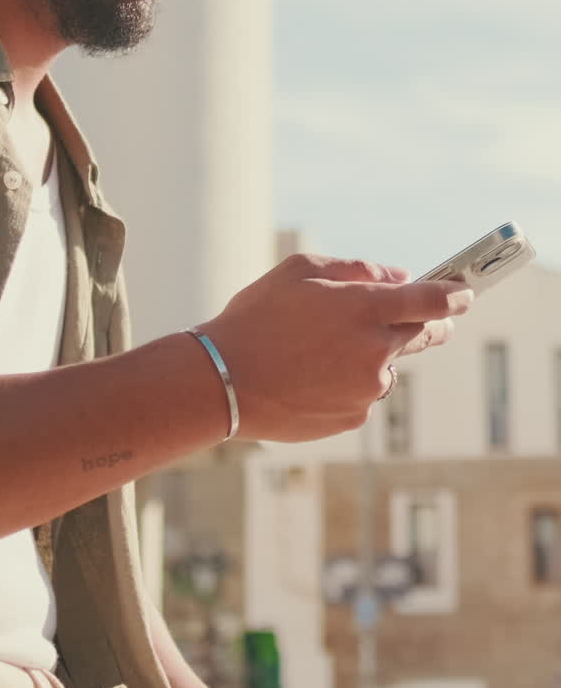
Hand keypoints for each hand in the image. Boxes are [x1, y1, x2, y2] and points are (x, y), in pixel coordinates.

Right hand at [202, 255, 472, 442]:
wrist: (222, 382)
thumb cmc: (256, 317)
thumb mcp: (300, 271)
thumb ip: (357, 269)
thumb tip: (396, 278)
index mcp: (366, 308)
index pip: (432, 301)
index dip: (455, 295)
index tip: (465, 293)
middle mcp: (376, 351)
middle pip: (424, 335)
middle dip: (428, 324)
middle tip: (421, 319)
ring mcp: (367, 388)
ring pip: (386, 366)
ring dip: (372, 355)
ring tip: (321, 350)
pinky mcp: (353, 417)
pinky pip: (363, 394)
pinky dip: (348, 383)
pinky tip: (310, 376)